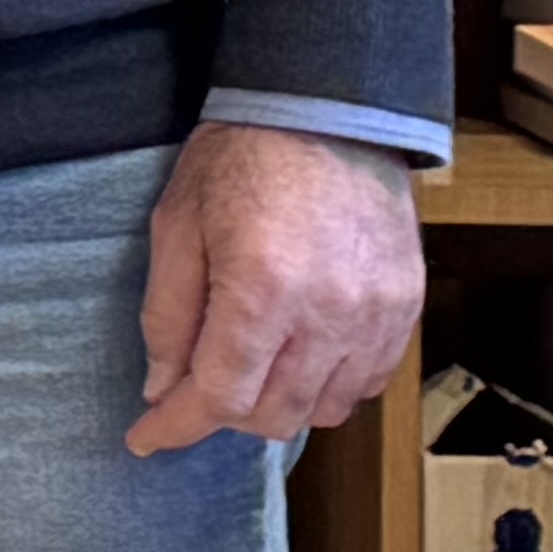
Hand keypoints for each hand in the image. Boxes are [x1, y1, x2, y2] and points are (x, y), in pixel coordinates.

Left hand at [129, 119, 424, 453]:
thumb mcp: (176, 225)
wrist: (325, 113)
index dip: (177, 426)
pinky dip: (326, 386)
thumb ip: (167, 315)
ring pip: (323, 409)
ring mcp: (377, 318)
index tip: (146, 438)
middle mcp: (328, 316)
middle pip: (274, 416)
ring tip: (247, 367)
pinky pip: (366, 384)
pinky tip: (297, 355)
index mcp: (262, 291)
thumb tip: (161, 387)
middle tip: (192, 387)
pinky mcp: (406, 311)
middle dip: (224, 414)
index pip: (220, 396)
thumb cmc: (240, 160)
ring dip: (277, 404)